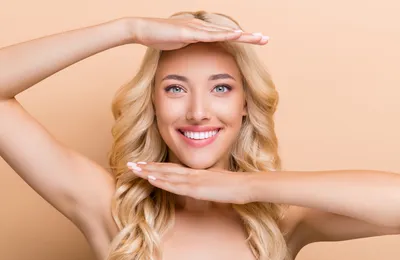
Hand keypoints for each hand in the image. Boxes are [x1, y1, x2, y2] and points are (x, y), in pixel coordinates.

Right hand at [127, 17, 268, 49]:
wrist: (142, 30)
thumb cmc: (159, 38)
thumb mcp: (179, 45)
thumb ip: (190, 48)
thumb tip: (196, 55)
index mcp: (201, 32)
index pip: (225, 36)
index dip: (241, 39)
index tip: (255, 43)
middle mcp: (202, 27)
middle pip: (230, 32)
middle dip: (249, 36)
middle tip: (266, 39)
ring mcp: (196, 28)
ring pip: (224, 32)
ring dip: (242, 36)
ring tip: (259, 38)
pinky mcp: (188, 33)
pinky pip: (210, 35)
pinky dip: (224, 35)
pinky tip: (237, 35)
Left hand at [127, 162, 253, 203]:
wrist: (245, 185)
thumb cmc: (233, 184)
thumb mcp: (215, 180)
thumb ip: (204, 180)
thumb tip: (199, 182)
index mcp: (195, 173)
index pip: (171, 168)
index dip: (155, 167)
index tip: (142, 165)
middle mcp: (191, 174)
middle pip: (164, 169)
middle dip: (146, 167)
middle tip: (129, 164)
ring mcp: (192, 180)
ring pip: (166, 175)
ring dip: (148, 173)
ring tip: (133, 169)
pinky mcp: (196, 189)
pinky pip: (175, 185)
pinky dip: (161, 181)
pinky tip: (150, 179)